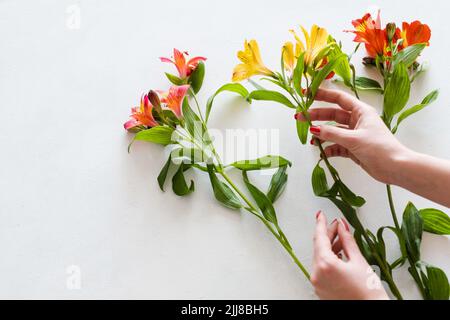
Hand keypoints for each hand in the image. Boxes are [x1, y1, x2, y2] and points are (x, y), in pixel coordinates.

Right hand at [296, 88, 410, 184]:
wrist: (395, 168)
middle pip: (333, 115)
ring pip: (333, 131)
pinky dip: (328, 148)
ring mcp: (355, 135)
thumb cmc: (379, 148)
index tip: (307, 93)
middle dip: (317, 116)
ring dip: (322, 134)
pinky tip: (322, 152)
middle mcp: (357, 121)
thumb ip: (332, 134)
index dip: (323, 95)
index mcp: (361, 111)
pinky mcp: (354, 148)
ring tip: (310, 138)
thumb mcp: (353, 139)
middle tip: (300, 118)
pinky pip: (337, 145)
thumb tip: (314, 130)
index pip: (339, 99)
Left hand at [311, 211, 388, 299]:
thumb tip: (342, 225)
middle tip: (337, 225)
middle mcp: (317, 274)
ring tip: (341, 239)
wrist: (371, 311)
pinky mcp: (320, 289)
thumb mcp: (358, 260)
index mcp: (325, 264)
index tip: (321, 215)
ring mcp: (317, 283)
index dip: (321, 224)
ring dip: (329, 247)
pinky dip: (328, 259)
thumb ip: (347, 240)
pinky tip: (339, 254)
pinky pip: (321, 268)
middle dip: (328, 234)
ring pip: (319, 258)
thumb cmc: (368, 291)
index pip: (320, 237)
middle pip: (319, 247)